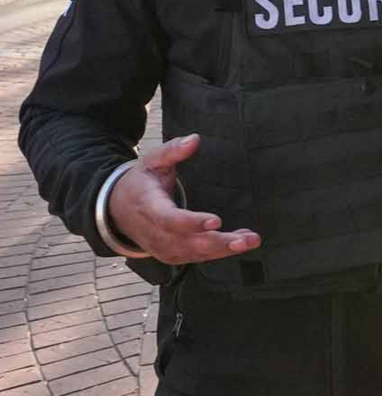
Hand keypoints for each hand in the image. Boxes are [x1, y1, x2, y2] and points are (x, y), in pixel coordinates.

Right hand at [106, 134, 260, 265]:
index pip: (170, 220)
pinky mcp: (172, 254)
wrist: (117, 210)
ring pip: (195, 253)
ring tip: (250, 241)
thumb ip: (172, 150)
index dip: (192, 223)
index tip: (216, 221)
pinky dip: (218, 252)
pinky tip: (240, 242)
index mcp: (149, 208)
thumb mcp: (151, 161)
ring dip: (223, 249)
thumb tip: (194, 139)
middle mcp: (156, 233)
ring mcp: (163, 247)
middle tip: (244, 240)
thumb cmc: (140, 182)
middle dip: (217, 243)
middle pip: (187, 243)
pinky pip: (196, 256)